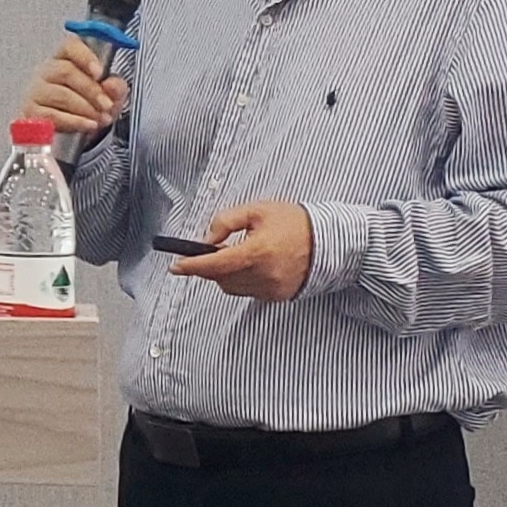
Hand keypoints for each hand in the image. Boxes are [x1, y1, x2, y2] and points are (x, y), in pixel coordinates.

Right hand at [22, 35, 129, 135]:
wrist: (66, 135)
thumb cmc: (87, 107)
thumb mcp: (109, 96)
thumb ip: (116, 87)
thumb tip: (111, 85)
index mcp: (67, 59)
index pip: (70, 46)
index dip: (85, 56)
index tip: (99, 72)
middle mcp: (48, 71)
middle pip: (66, 72)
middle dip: (91, 90)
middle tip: (107, 105)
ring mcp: (38, 91)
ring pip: (61, 94)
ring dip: (86, 108)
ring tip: (100, 118)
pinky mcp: (32, 113)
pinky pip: (53, 115)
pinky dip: (75, 121)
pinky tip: (88, 125)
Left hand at [169, 200, 312, 302]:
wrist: (330, 240)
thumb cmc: (294, 221)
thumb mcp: (257, 210)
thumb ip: (226, 222)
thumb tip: (206, 238)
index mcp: (257, 251)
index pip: (215, 264)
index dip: (192, 265)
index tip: (176, 266)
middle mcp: (264, 275)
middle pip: (220, 278)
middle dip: (209, 266)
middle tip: (211, 250)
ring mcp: (272, 289)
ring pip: (232, 287)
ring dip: (225, 274)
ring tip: (237, 254)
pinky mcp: (278, 296)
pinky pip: (248, 292)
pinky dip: (242, 280)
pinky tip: (252, 264)